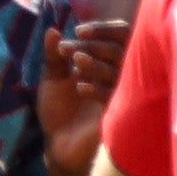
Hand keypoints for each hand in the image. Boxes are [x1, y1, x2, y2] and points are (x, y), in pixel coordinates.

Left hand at [36, 17, 127, 173]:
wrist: (59, 145)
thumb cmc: (59, 110)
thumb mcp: (53, 78)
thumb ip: (54, 55)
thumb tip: (53, 30)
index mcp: (108, 64)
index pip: (118, 37)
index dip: (103, 30)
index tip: (78, 31)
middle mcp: (120, 77)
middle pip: (123, 50)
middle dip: (98, 44)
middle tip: (69, 48)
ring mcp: (122, 96)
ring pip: (121, 72)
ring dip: (97, 63)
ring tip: (76, 61)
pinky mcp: (118, 116)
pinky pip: (116, 98)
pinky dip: (99, 88)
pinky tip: (80, 87)